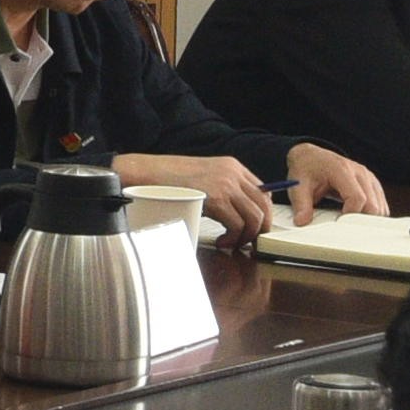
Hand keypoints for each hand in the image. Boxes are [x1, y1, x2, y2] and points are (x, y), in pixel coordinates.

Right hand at [150, 154, 274, 236]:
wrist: (146, 174)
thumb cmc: (167, 179)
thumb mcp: (203, 177)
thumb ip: (223, 189)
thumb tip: (238, 212)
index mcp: (231, 166)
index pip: (263, 191)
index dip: (262, 214)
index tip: (254, 229)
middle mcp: (233, 173)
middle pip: (264, 205)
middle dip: (260, 229)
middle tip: (248, 242)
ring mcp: (226, 184)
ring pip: (254, 218)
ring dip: (246, 237)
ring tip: (230, 243)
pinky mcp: (216, 199)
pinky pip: (238, 226)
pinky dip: (233, 239)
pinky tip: (221, 241)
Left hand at [284, 146, 391, 221]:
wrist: (311, 156)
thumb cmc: (306, 169)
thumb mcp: (298, 186)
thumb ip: (301, 205)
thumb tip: (302, 222)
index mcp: (342, 170)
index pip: (358, 198)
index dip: (350, 215)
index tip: (338, 224)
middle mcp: (360, 172)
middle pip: (373, 206)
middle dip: (359, 221)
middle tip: (343, 227)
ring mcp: (368, 178)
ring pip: (380, 207)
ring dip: (366, 219)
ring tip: (348, 221)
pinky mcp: (372, 184)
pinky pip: (381, 205)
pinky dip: (371, 215)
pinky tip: (355, 216)